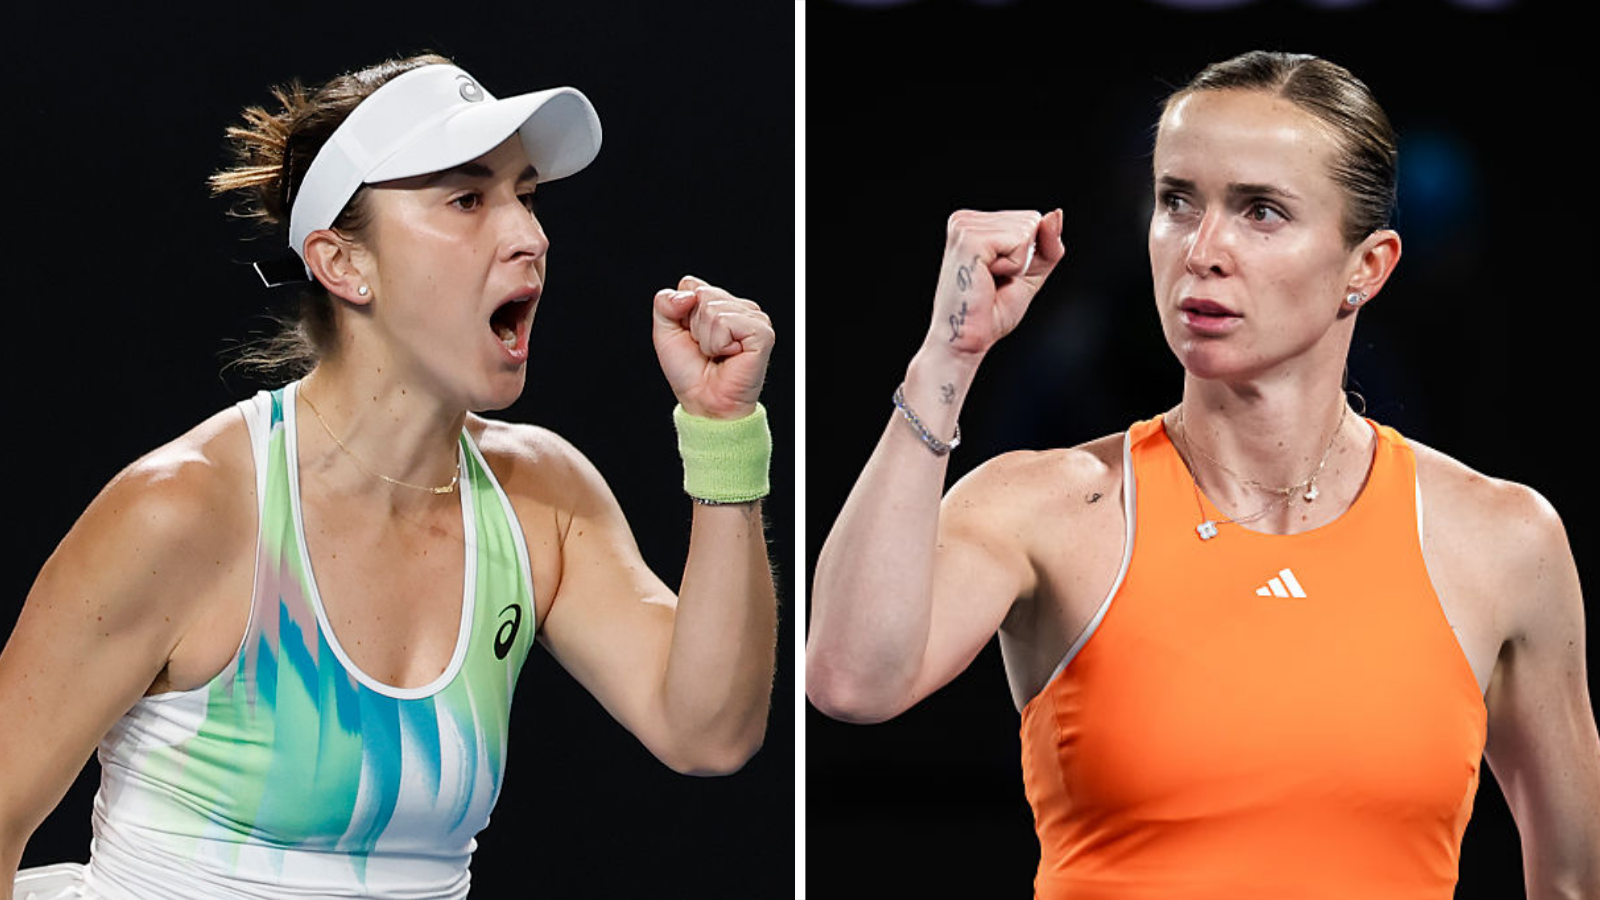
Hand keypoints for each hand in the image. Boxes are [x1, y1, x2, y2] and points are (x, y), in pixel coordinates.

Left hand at [652, 275, 774, 419]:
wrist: (704, 402)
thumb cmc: (690, 372)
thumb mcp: (665, 332)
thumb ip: (665, 303)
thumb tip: (689, 295)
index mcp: (720, 303)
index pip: (691, 285)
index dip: (681, 313)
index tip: (691, 337)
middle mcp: (739, 307)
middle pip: (702, 294)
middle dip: (694, 327)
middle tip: (706, 349)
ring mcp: (754, 319)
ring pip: (713, 309)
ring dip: (706, 339)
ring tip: (717, 355)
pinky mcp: (762, 332)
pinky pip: (726, 323)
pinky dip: (719, 344)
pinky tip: (729, 356)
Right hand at [926, 209, 1064, 358]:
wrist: (968, 339)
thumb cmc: (992, 310)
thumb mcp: (1031, 270)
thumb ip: (1047, 242)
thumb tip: (1055, 213)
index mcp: (974, 223)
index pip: (1030, 219)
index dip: (1028, 254)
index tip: (999, 274)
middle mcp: (965, 220)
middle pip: (1031, 220)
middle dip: (1024, 257)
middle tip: (994, 280)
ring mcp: (965, 227)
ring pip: (1027, 230)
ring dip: (1018, 264)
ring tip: (989, 280)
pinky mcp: (970, 240)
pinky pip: (1020, 242)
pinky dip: (1014, 267)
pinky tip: (988, 278)